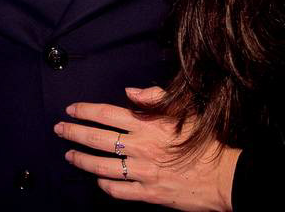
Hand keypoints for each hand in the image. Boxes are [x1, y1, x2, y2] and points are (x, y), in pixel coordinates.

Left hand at [57, 87, 239, 210]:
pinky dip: (105, 185)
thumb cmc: (206, 141)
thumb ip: (155, 97)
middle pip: (98, 139)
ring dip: (82, 160)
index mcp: (148, 126)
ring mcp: (142, 173)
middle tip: (59, 129)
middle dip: (74, 133)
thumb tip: (129, 91)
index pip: (107, 114)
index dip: (85, 111)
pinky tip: (98, 180)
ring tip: (70, 156)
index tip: (71, 109)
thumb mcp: (185, 110)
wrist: (224, 176)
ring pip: (102, 167)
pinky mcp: (148, 194)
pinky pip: (119, 191)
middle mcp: (140, 148)